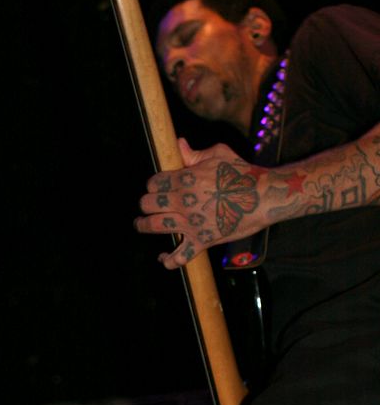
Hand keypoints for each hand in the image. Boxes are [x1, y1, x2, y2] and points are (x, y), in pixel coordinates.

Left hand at [135, 139, 265, 267]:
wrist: (264, 197)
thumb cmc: (243, 173)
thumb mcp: (218, 154)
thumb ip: (194, 153)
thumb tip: (178, 144)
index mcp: (185, 179)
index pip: (154, 183)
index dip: (152, 184)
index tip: (156, 186)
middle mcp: (183, 202)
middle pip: (148, 204)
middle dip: (145, 203)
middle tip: (147, 204)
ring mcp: (191, 223)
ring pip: (155, 226)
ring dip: (143, 225)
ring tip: (140, 224)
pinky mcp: (202, 241)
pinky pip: (180, 257)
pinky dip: (169, 260)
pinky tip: (163, 258)